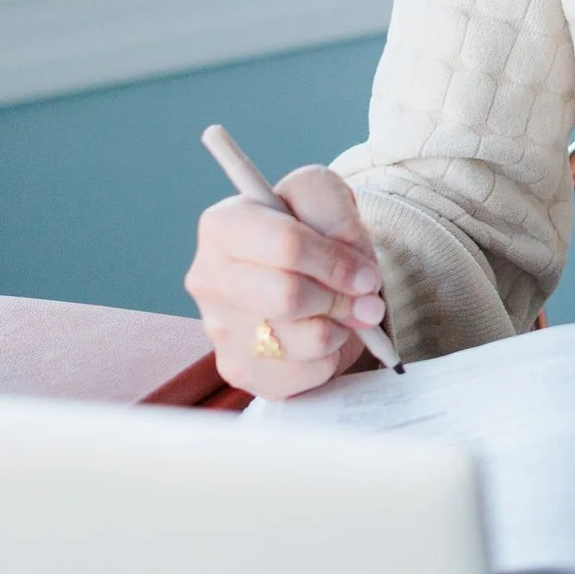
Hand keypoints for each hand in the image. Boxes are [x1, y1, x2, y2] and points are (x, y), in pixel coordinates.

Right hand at [186, 164, 388, 399]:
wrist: (306, 272)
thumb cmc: (312, 230)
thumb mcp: (326, 198)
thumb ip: (341, 220)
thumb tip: (359, 280)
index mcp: (222, 226)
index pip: (287, 245)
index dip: (337, 262)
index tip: (367, 274)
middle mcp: (208, 278)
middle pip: (288, 297)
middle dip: (338, 298)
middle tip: (362, 297)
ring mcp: (218, 329)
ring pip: (300, 340)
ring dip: (337, 327)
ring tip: (338, 311)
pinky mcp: (238, 370)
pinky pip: (302, 375)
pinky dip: (327, 358)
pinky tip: (320, 335)